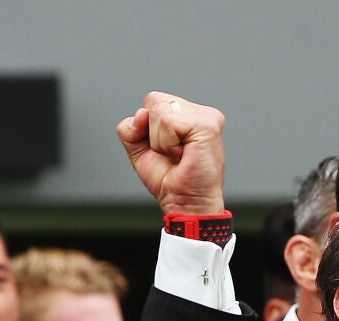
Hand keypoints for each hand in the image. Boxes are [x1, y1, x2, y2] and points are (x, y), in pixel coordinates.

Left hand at [117, 92, 225, 215]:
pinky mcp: (208, 124)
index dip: (147, 128)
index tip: (165, 150)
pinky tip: (183, 155)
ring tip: (178, 155)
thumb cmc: (170, 180)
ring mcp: (206, 116)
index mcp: (187, 114)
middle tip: (172, 153)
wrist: (185, 203)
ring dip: (161, 141)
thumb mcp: (139, 150)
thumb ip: (130, 128)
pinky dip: (167, 144)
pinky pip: (167, 122)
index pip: (153, 100)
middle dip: (152, 133)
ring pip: (159, 110)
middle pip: (154, 100)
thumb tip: (140, 114)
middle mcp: (199, 112)